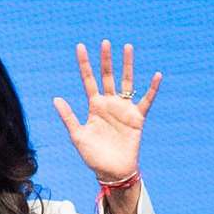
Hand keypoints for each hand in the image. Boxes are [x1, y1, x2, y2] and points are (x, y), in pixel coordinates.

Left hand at [53, 41, 160, 184]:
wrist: (112, 172)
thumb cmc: (93, 156)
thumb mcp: (78, 136)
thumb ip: (68, 117)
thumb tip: (56, 98)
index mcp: (94, 106)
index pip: (88, 80)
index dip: (84, 64)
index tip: (80, 46)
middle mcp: (109, 104)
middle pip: (108, 76)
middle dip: (106, 60)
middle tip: (105, 42)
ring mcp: (123, 109)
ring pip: (126, 82)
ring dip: (127, 65)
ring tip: (127, 47)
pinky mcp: (137, 118)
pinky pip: (146, 100)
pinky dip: (152, 89)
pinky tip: (157, 75)